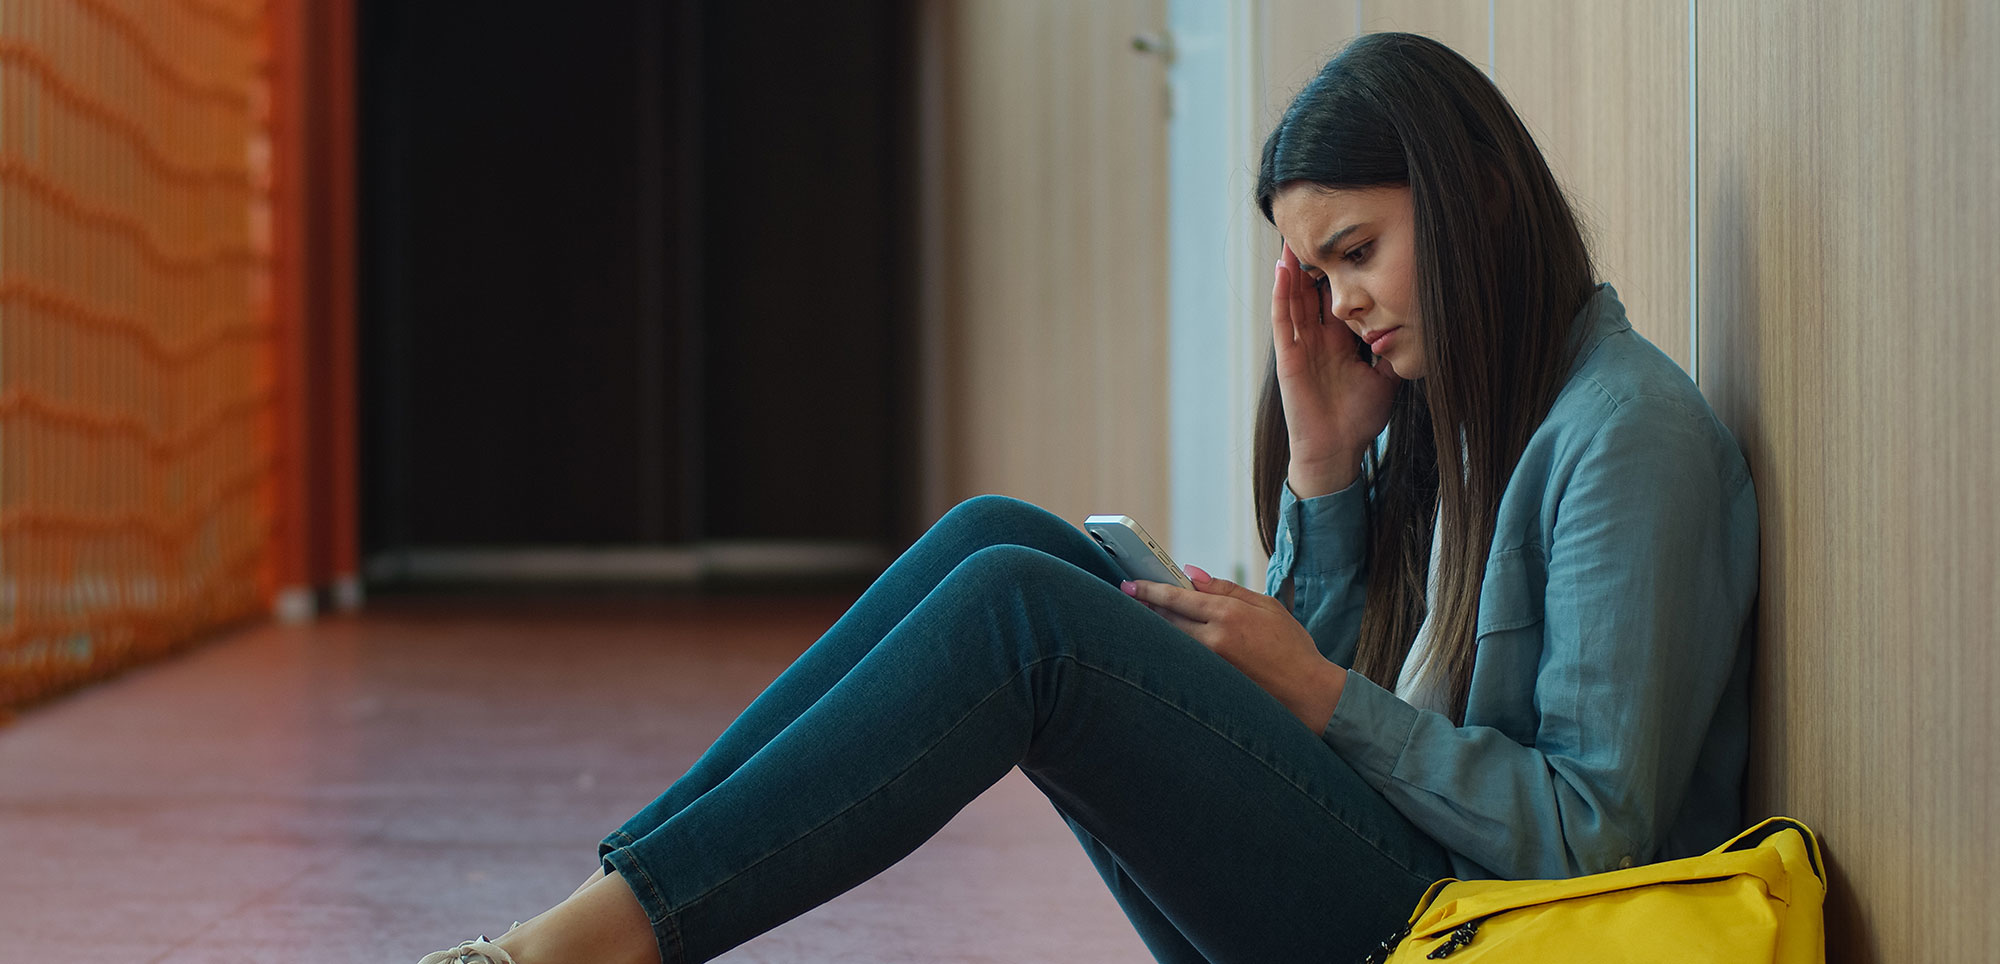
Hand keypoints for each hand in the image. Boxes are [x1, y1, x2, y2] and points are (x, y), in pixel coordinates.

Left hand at [1123, 565, 1345, 732]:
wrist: (1307, 692)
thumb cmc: (1292, 646)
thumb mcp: (1266, 606)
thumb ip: (1226, 588)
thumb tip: (1192, 574)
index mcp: (1228, 614)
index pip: (1177, 597)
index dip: (1150, 589)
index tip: (1130, 584)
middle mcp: (1214, 639)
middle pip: (1166, 619)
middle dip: (1145, 606)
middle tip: (1127, 597)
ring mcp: (1210, 664)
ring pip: (1171, 640)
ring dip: (1154, 626)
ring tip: (1141, 615)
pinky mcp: (1211, 682)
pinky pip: (1182, 659)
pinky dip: (1170, 646)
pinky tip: (1165, 641)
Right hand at [1273, 244, 1400, 495]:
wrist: (1337, 451)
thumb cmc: (1358, 420)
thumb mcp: (1385, 379)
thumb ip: (1393, 353)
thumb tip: (1415, 328)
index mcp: (1339, 343)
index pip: (1337, 300)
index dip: (1338, 274)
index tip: (1346, 244)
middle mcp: (1318, 340)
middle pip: (1311, 293)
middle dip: (1313, 264)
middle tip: (1315, 228)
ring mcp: (1300, 347)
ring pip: (1294, 299)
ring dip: (1292, 270)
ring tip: (1293, 237)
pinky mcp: (1288, 358)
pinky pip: (1283, 320)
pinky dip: (1281, 294)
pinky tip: (1282, 270)